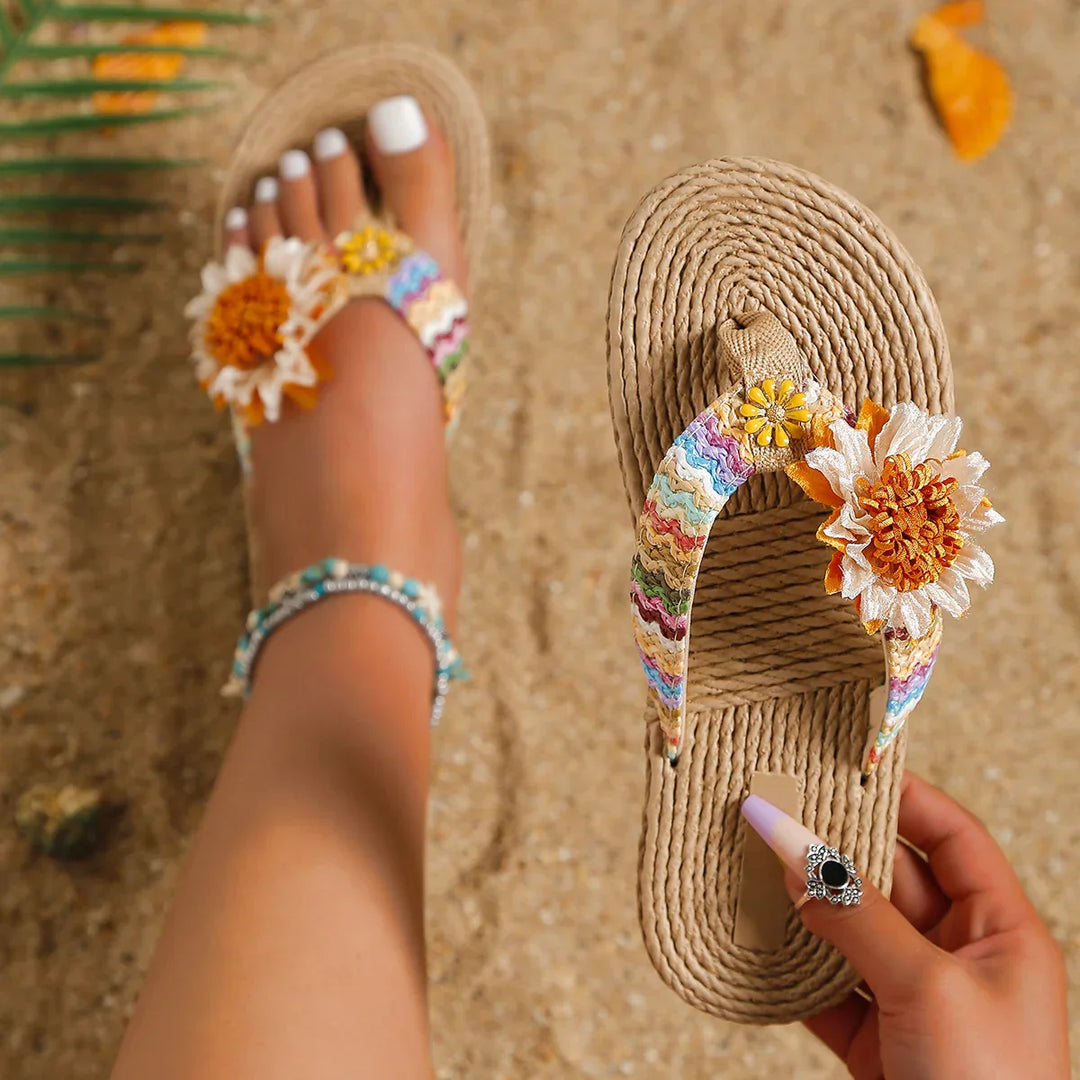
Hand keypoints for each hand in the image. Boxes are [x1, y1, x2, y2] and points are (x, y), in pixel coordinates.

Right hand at [743, 773, 1069, 1079]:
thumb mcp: (928, 988)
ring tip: (752, 860)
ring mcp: (916, 1002)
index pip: (950, 836)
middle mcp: (960, 959)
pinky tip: (755, 940)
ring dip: (802, 904)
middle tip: (777, 806)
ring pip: (849, 931)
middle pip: (889, 878)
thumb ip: (856, 914)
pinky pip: (826, 987)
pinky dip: (789, 967)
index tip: (840, 765)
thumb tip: (794, 850)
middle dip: (833, 846)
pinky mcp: (878, 1045)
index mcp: (1002, 932)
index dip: (900, 795)